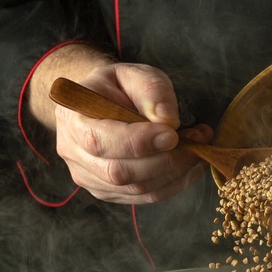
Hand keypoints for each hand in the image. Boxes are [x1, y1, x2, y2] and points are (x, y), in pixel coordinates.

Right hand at [54, 63, 212, 203]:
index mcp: (72, 117)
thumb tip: (167, 121)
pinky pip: (145, 197)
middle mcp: (73, 152)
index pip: (100, 141)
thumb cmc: (119, 87)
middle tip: (198, 140)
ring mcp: (89, 177)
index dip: (138, 142)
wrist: (101, 103)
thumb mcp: (135, 74)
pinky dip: (174, 183)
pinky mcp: (108, 192)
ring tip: (198, 150)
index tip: (173, 134)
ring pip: (136, 189)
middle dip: (165, 160)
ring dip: (175, 173)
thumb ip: (151, 91)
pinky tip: (190, 165)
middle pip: (119, 172)